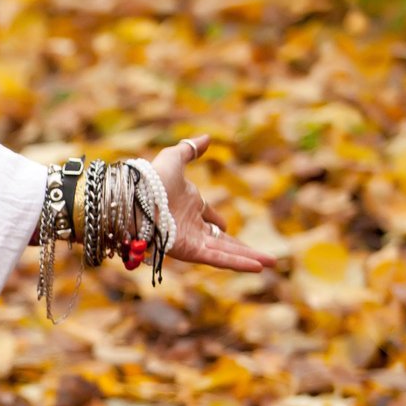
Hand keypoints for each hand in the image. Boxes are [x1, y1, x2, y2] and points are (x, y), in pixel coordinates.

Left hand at [150, 135, 276, 272]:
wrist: (134, 199)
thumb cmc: (150, 178)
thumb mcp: (174, 159)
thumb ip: (189, 150)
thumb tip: (206, 138)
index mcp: (189, 207)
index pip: (208, 219)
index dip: (218, 223)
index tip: (225, 226)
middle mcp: (191, 226)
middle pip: (222, 240)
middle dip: (243, 248)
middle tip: (264, 256)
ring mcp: (192, 240)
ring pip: (225, 252)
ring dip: (248, 258)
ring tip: (271, 264)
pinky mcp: (190, 251)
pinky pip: (218, 258)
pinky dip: (237, 263)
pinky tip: (257, 267)